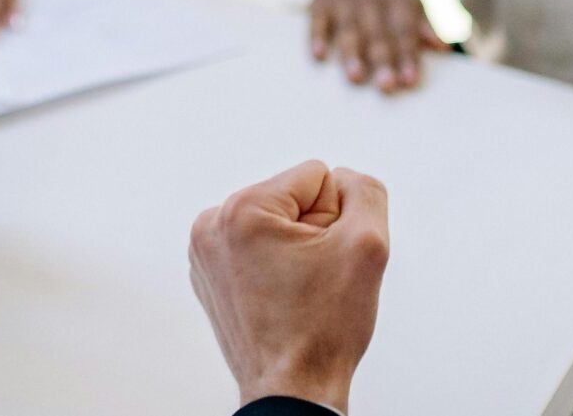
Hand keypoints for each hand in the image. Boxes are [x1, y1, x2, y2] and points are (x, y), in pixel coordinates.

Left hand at [190, 161, 389, 412]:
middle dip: (314, 234)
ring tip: (297, 292)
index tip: (326, 261)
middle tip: (314, 282)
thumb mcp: (367, 245)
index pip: (316, 177)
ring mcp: (205, 252)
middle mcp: (212, 224)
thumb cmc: (323, 329)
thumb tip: (343, 179)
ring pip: (276, 224)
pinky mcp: (208, 276)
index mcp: (241, 209)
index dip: (336, 219)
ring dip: (296, 250)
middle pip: (292, 200)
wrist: (293, 394)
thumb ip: (365, 191)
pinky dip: (275, 267)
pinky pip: (257, 248)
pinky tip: (281, 300)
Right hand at [309, 0, 446, 93]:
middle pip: (378, 32)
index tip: (409, 80)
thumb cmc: (389, 0)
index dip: (407, 55)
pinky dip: (318, 37)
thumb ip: (424, 28)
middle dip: (382, 59)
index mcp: (398, 0)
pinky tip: (319, 56)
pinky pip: (318, 20)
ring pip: (349, 28)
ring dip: (352, 53)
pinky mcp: (321, 2)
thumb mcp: (411, 6)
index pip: (404, 30)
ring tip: (356, 78)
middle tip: (386, 86)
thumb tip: (443, 49)